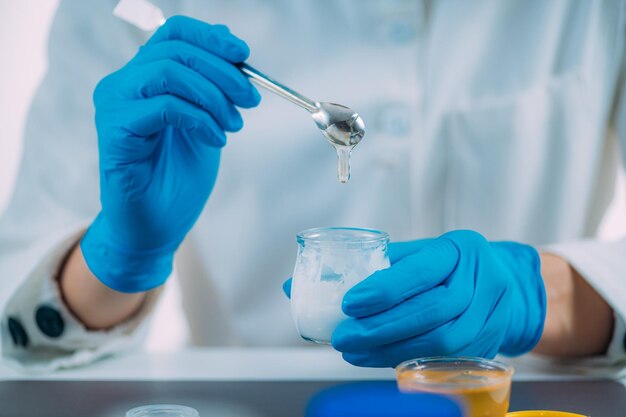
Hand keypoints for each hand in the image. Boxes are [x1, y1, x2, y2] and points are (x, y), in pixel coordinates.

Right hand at [81, 16, 259, 292]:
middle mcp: (123, 85)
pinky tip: (215, 139)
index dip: (211, 38)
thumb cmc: (178, 178)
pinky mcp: (115, 132)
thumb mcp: (207, 122)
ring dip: (213, 97)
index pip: (173, 34)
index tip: (244, 55)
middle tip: (249, 99)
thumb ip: (213, 85)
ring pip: (168, 73)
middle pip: (175, 50)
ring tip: (233, 125)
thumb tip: (230, 41)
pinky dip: (199, 120)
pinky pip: (164, 107)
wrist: (158, 226)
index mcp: (144, 78)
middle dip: (222, 72)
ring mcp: (115, 106)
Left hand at [332, 230, 545, 366]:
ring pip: (443, 341)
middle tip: (344, 336)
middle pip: (432, 311)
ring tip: (354, 352)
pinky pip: (448, 359)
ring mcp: (493, 315)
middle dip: (381, 328)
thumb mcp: (422, 251)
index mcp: (461, 248)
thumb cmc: (450, 264)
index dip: (385, 289)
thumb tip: (327, 286)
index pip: (422, 270)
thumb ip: (384, 264)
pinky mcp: (491, 344)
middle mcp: (484, 279)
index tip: (349, 303)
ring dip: (392, 350)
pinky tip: (378, 359)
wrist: (503, 281)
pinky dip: (408, 360)